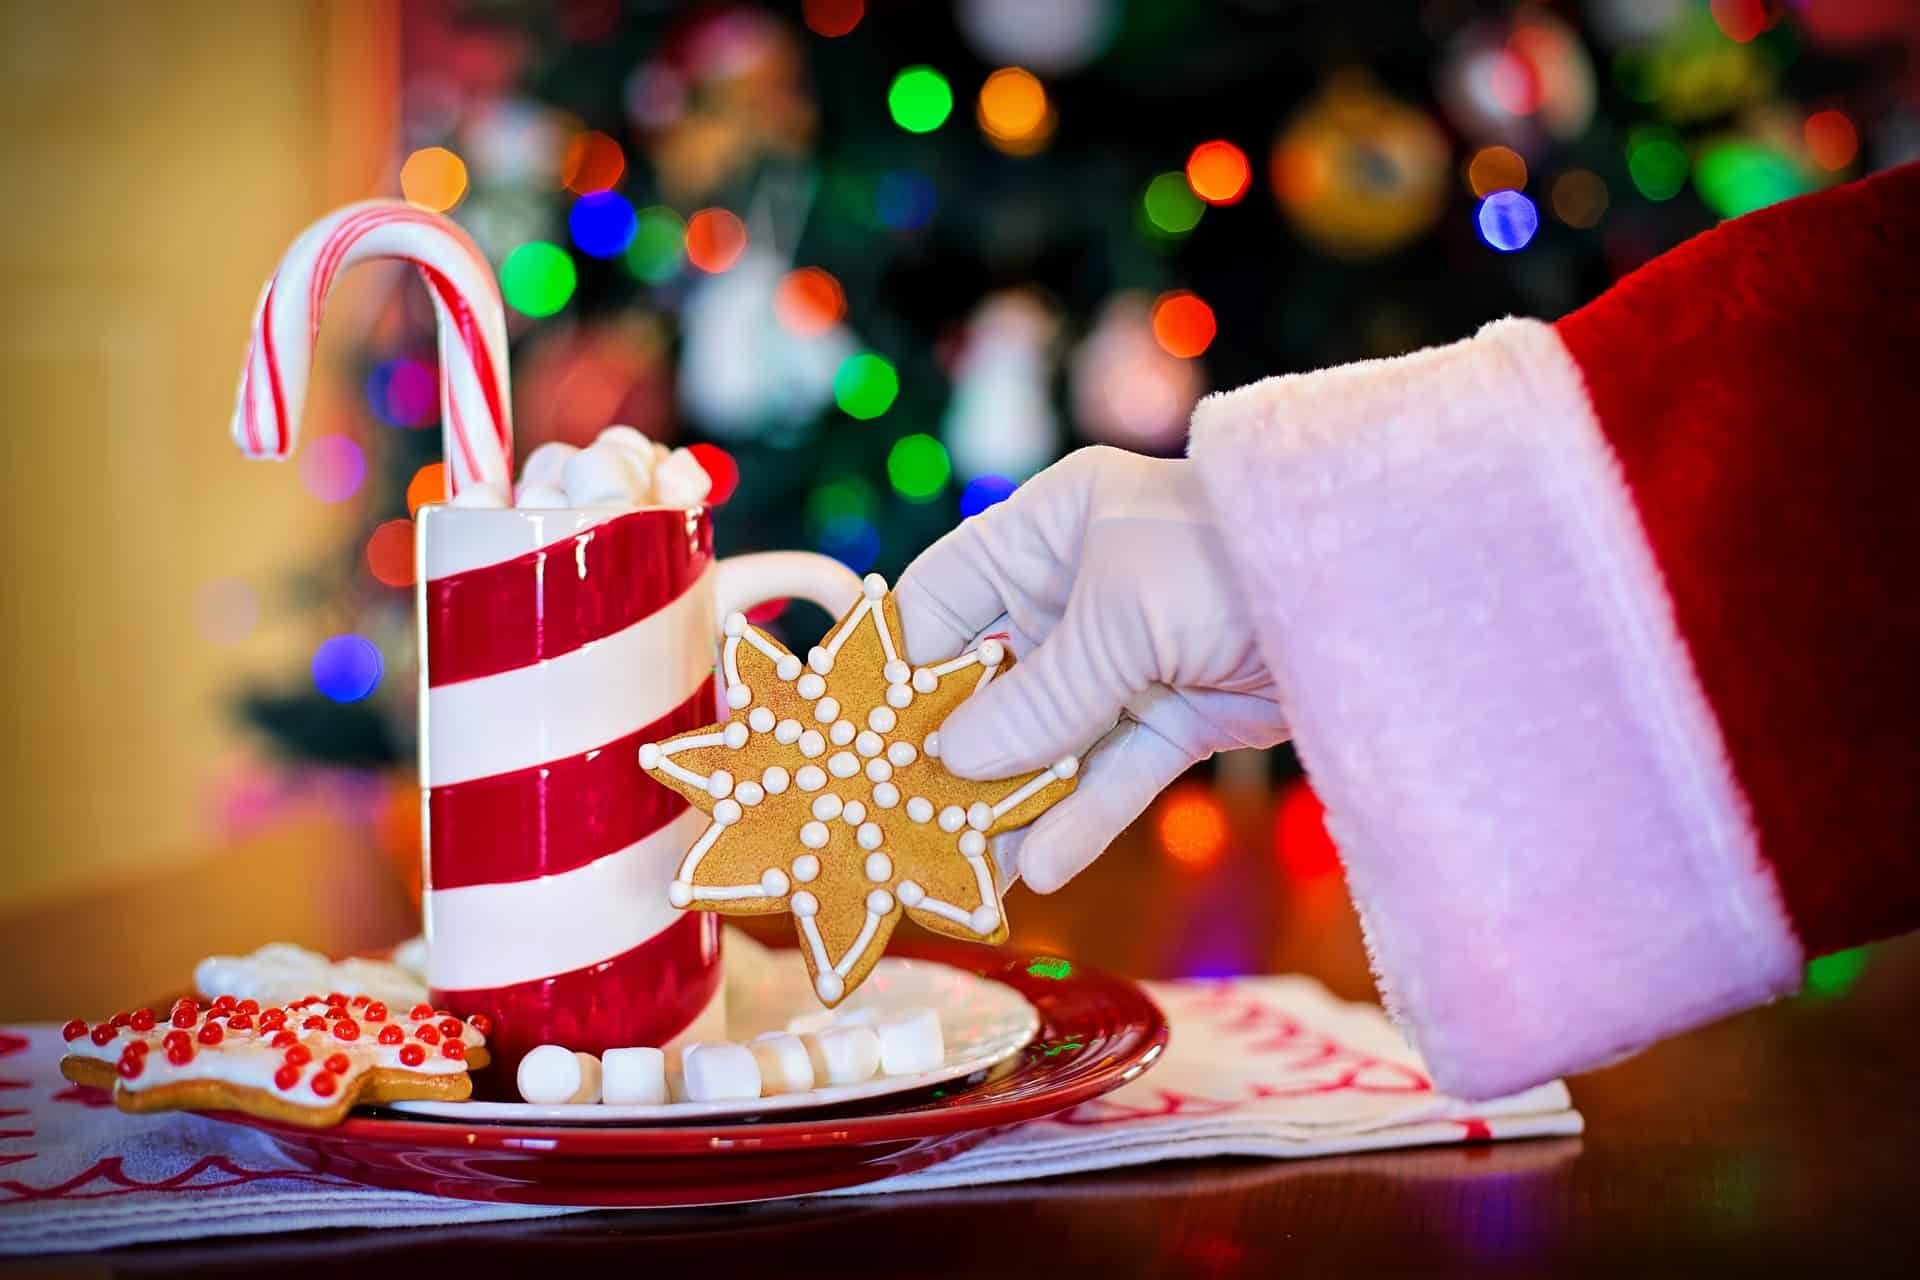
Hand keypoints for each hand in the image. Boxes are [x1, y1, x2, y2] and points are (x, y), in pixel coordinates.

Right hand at [894, 446, 1287, 891]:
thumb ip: (1041, 695)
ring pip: (1047, 740)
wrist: (1381, 588)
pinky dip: (1079, 818)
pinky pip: (1111, 772)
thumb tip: (951, 760)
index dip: (898, 668)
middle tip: (897, 823)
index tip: (854, 741)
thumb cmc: (1236, 558)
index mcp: (1048, 530)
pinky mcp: (1176, 713)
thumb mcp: (1124, 615)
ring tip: (959, 872)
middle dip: (947, 754)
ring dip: (1007, 804)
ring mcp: (1127, 657)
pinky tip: (1038, 868)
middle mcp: (1077, 591)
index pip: (942, 599)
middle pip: (988, 683)